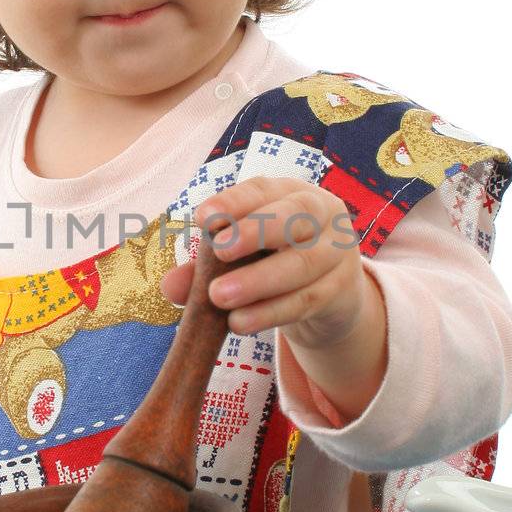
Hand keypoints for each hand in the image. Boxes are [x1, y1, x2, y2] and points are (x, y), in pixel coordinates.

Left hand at [159, 178, 387, 420]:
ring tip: (219, 297)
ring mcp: (337, 250)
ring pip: (302, 263)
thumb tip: (168, 286)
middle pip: (294, 215)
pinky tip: (239, 323)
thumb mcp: (241, 259)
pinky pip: (307, 300)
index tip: (202, 217)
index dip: (233, 202)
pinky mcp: (343, 289)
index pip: (262, 189)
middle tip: (219, 249)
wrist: (331, 294)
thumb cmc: (274, 262)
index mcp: (289, 193)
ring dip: (258, 281)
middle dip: (254, 231)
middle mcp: (321, 213)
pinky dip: (270, 312)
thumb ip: (205, 268)